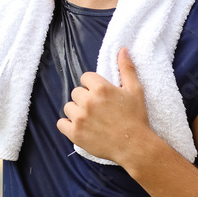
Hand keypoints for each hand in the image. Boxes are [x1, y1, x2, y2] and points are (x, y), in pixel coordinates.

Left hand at [56, 48, 153, 166]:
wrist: (135, 146)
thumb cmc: (136, 118)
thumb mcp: (135, 90)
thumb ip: (126, 68)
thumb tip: (122, 49)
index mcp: (101, 88)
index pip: (85, 77)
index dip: (93, 86)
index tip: (101, 95)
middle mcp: (88, 101)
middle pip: (76, 92)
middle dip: (85, 98)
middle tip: (98, 109)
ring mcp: (80, 118)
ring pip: (68, 107)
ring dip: (77, 112)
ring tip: (92, 120)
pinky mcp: (75, 134)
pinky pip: (61, 123)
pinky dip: (68, 126)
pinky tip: (81, 128)